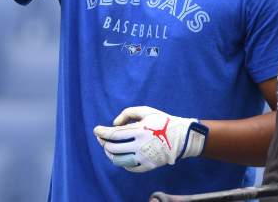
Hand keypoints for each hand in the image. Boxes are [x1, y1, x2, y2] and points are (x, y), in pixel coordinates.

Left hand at [93, 106, 208, 172]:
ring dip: (110, 154)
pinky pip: (129, 167)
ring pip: (118, 160)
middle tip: (101, 138)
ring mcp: (144, 157)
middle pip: (113, 148)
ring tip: (108, 148)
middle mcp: (140, 145)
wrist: (182, 137)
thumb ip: (127, 113)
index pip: (114, 134)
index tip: (96, 130)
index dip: (102, 132)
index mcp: (140, 130)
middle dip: (103, 143)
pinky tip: (121, 155)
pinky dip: (121, 162)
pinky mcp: (148, 166)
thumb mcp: (146, 111)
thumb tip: (114, 124)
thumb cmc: (162, 121)